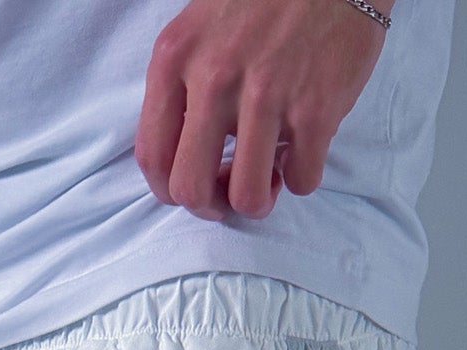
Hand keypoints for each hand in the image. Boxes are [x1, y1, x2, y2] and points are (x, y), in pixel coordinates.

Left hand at [137, 0, 385, 222]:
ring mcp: (266, 95)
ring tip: (270, 174)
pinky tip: (304, 148)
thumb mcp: (200, 26)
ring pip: (247, 198)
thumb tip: (185, 152)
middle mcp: (214, 78)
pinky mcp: (315, 109)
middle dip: (211, 207)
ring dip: (259, 200)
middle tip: (230, 193)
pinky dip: (303, 176)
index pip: (151, 156)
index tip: (195, 186)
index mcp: (175, 57)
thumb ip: (184, 84)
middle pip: (190, 189)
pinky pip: (301, 180)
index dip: (170, 189)